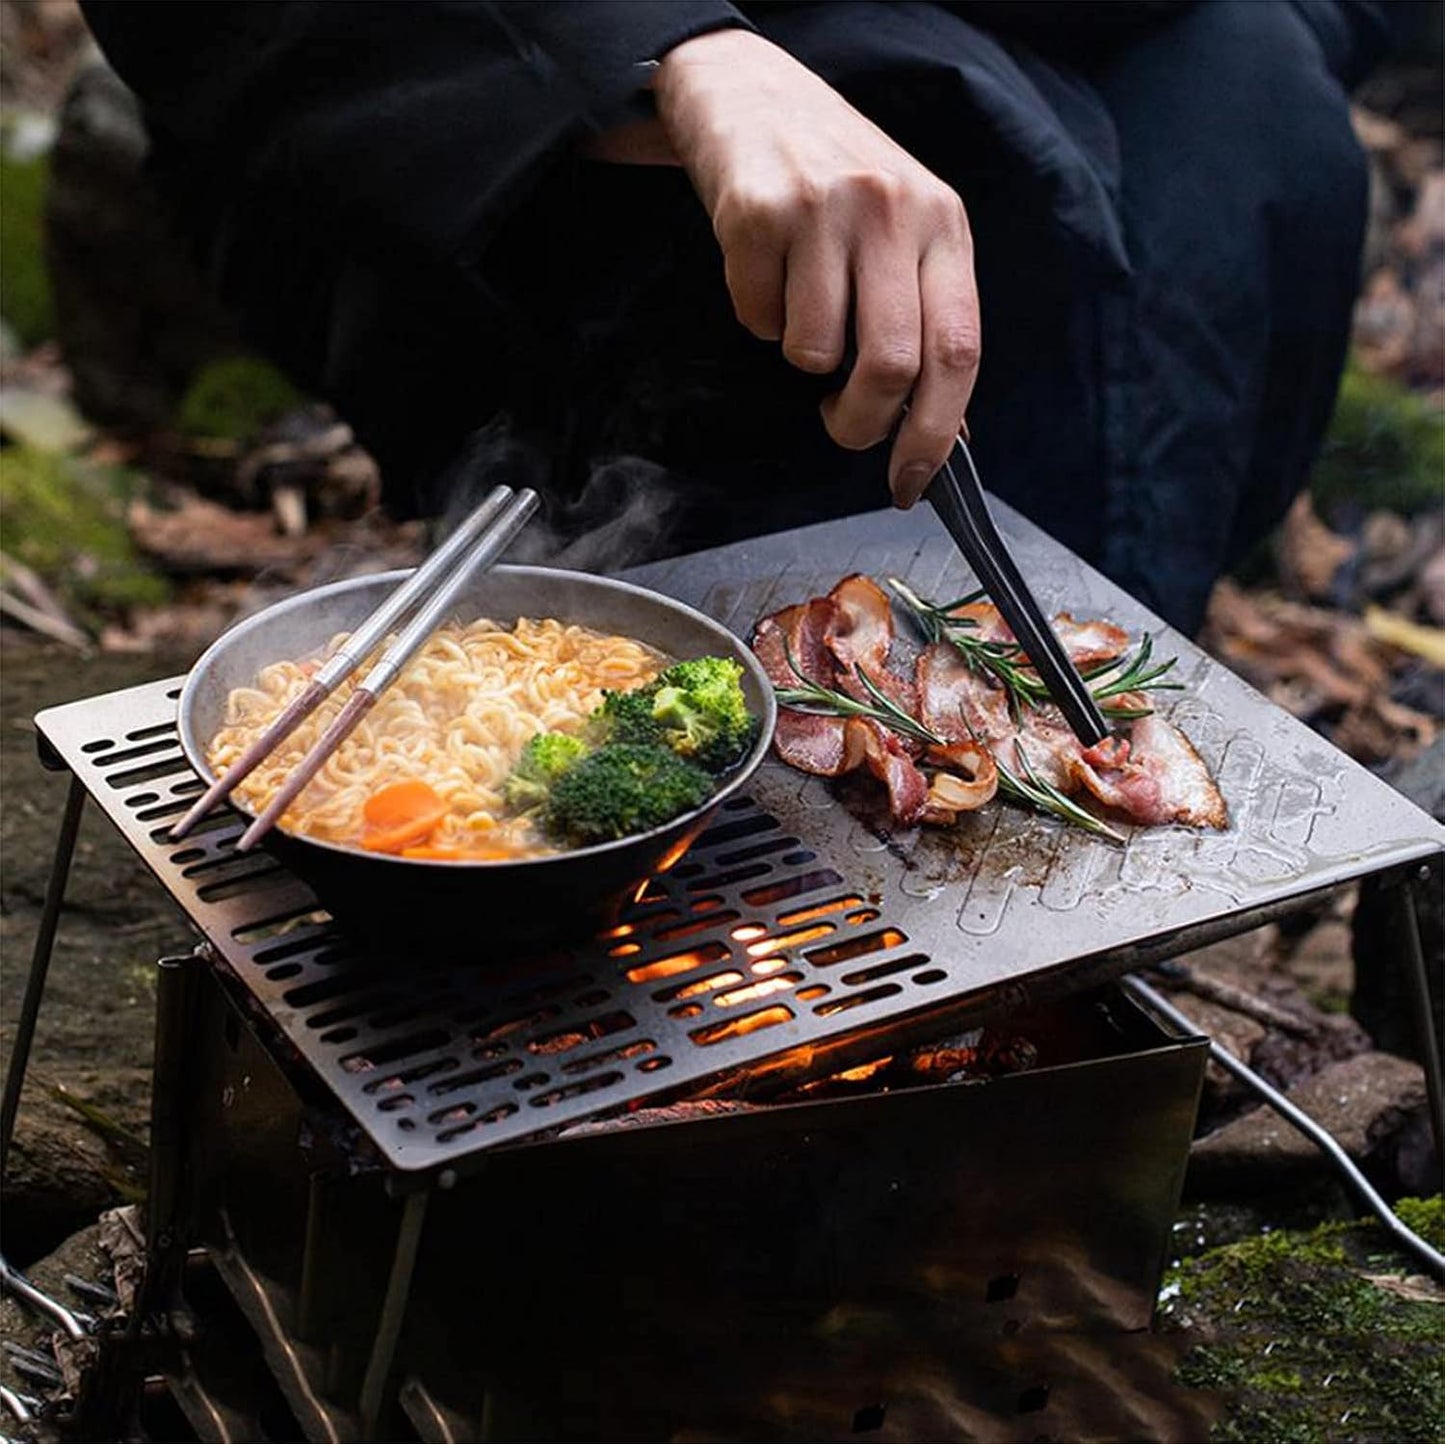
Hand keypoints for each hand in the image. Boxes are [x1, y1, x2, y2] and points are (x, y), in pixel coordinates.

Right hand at [654, 28, 979, 505]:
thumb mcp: (903, 232)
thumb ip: (925, 315)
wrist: (752, 93)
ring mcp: (823, 209)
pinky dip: (758, 319)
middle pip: (891, 365)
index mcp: (943, 224)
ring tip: (802, 306)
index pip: (958, 350)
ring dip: (801, 358)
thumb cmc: (836, 181)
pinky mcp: (757, 212)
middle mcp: (892, 210)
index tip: (910, 480)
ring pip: (814, 352)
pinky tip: (767, 273)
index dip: (936, 433)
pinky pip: (758, 320)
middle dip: (861, 423)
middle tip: (843, 425)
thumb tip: (940, 427)